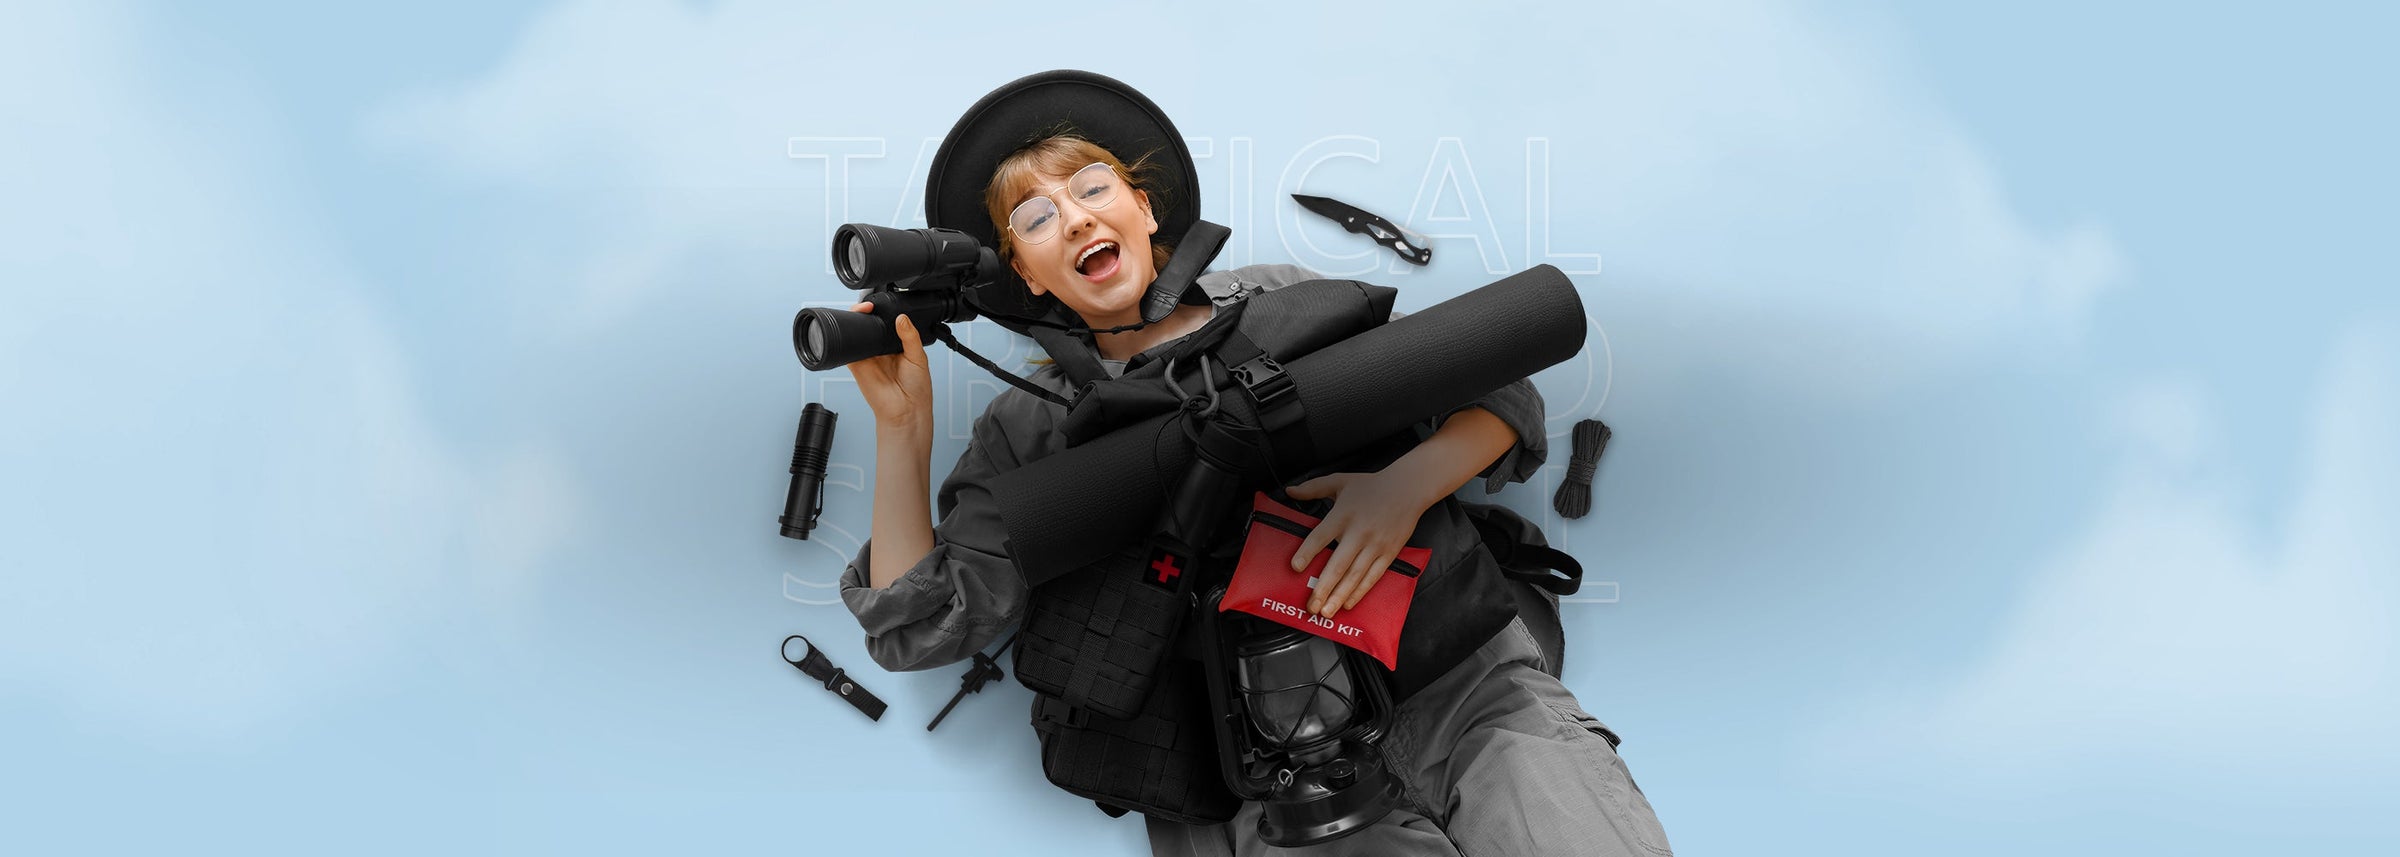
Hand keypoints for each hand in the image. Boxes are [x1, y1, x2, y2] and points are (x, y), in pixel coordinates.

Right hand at [843, 303, 933, 430]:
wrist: (906, 410)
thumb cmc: (917, 388)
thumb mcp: (919, 357)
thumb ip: (910, 336)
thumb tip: (902, 318)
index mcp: (896, 344)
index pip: (886, 322)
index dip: (882, 312)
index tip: (882, 304)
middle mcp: (880, 348)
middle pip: (868, 325)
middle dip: (866, 313)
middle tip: (869, 307)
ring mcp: (867, 356)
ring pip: (856, 332)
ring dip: (855, 321)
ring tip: (862, 314)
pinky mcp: (856, 364)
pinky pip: (847, 349)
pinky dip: (846, 338)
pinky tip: (852, 331)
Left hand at [1284, 470, 1433, 618]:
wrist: (1408, 488)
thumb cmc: (1372, 485)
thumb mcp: (1340, 481)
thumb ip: (1312, 488)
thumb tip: (1290, 491)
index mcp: (1343, 515)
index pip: (1321, 536)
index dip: (1308, 552)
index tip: (1295, 567)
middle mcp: (1358, 532)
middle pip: (1338, 564)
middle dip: (1323, 587)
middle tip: (1311, 606)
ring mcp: (1375, 545)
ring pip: (1355, 575)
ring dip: (1340, 596)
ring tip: (1327, 612)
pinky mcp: (1388, 553)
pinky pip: (1373, 576)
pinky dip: (1360, 591)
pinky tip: (1349, 603)